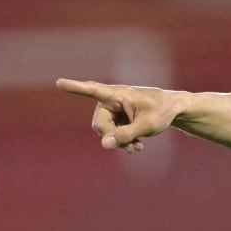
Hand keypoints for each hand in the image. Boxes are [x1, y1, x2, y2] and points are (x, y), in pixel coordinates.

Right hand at [56, 78, 177, 151]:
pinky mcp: (116, 119)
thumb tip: (104, 144)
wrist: (171, 110)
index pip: (93, 90)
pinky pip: (111, 135)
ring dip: (119, 142)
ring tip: (138, 148)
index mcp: (118, 94)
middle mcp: (111, 100)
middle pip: (99, 124)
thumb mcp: (147, 126)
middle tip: (132, 147)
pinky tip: (137, 147)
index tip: (59, 83)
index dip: (76, 88)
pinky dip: (122, 142)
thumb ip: (126, 135)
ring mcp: (113, 110)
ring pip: (105, 132)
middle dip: (113, 137)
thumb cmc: (161, 112)